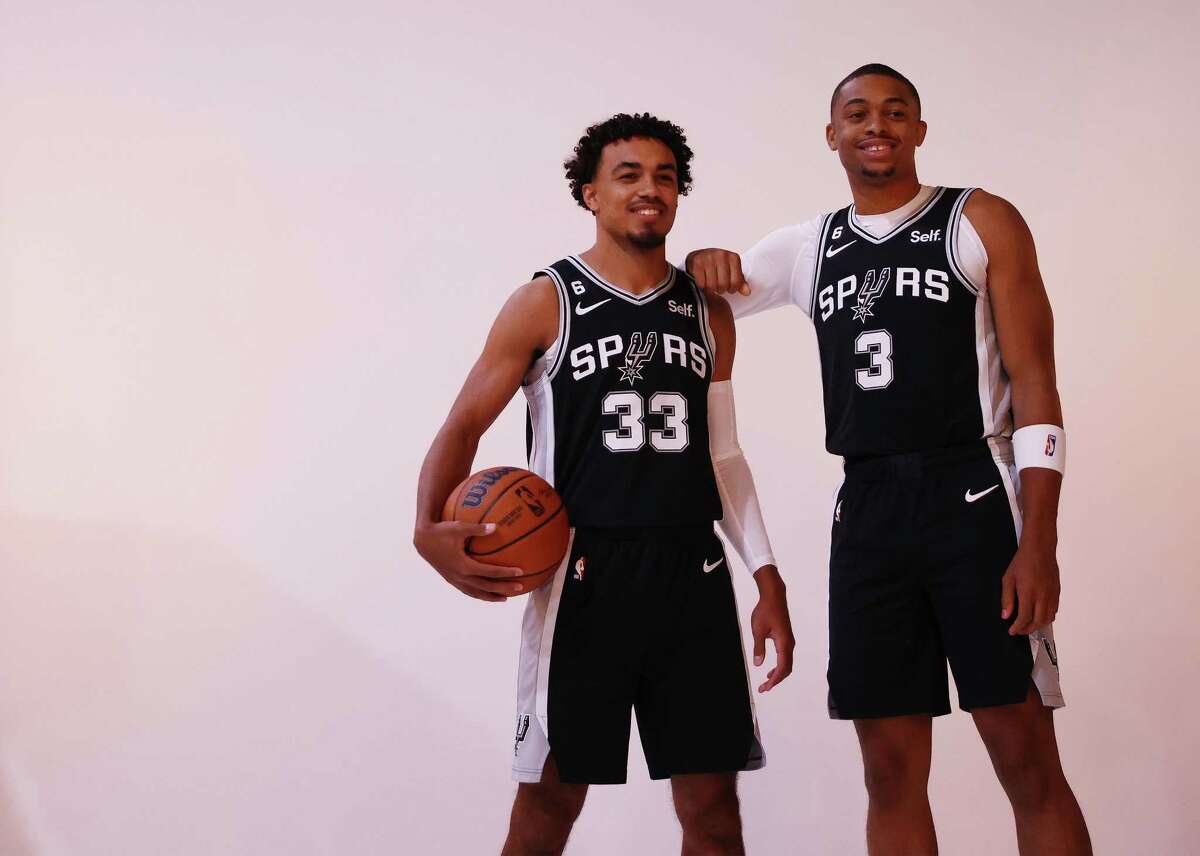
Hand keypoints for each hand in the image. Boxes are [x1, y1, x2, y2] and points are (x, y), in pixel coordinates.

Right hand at [413, 521, 526, 601]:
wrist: (422, 541)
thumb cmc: (441, 531)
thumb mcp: (459, 527)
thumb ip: (477, 529)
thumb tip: (495, 527)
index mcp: (464, 566)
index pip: (489, 572)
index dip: (505, 573)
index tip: (520, 572)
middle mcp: (460, 576)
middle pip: (486, 587)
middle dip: (503, 588)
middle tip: (520, 587)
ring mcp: (455, 580)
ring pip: (476, 592)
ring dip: (491, 596)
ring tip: (505, 598)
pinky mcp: (451, 579)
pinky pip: (467, 590)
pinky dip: (479, 593)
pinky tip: (486, 593)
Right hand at [685, 248, 750, 295]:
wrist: (699, 256)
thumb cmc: (716, 265)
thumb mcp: (731, 271)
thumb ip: (739, 282)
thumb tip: (747, 292)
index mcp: (733, 257)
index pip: (736, 283)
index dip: (732, 289)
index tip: (728, 286)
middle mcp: (721, 255)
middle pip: (723, 285)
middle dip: (720, 289)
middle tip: (717, 285)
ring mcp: (708, 258)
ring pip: (712, 285)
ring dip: (710, 288)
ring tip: (710, 282)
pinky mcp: (697, 263)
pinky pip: (701, 283)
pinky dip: (702, 285)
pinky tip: (703, 279)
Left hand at [750, 565, 793, 691]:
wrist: (774, 596)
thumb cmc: (765, 611)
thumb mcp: (758, 630)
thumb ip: (758, 648)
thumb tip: (758, 664)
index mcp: (784, 643)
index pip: (782, 668)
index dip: (774, 680)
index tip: (765, 688)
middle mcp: (790, 644)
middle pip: (787, 668)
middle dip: (776, 680)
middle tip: (764, 688)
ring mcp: (789, 641)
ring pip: (787, 663)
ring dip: (778, 674)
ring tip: (766, 682)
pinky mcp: (786, 638)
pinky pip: (785, 657)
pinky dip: (779, 666)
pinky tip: (770, 668)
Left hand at [1000, 534, 1060, 634]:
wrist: (1040, 549)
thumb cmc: (1022, 562)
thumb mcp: (1008, 579)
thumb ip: (1007, 599)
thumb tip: (1006, 615)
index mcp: (1029, 593)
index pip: (1024, 618)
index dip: (1018, 627)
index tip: (1012, 631)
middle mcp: (1042, 596)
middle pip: (1038, 621)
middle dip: (1028, 629)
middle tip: (1019, 630)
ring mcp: (1052, 595)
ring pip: (1048, 618)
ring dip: (1038, 625)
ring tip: (1028, 625)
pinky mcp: (1057, 592)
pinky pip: (1054, 610)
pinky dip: (1047, 617)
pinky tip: (1039, 616)